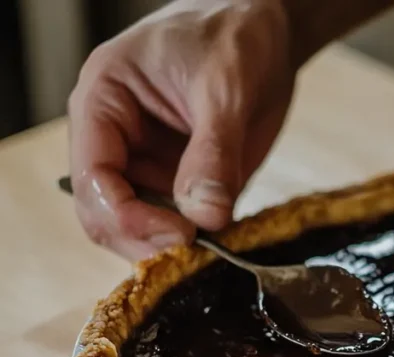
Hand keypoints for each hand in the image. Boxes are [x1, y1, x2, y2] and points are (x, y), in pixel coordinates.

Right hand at [68, 0, 294, 259]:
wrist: (265, 31)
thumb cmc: (232, 36)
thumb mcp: (225, 89)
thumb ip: (214, 154)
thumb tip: (205, 217)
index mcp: (103, 103)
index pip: (93, 177)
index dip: (128, 217)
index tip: (179, 235)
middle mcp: (116, 140)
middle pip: (104, 213)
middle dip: (143, 241)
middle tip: (196, 253)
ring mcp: (147, 164)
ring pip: (137, 227)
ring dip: (169, 248)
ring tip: (213, 250)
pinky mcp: (181, 181)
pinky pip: (178, 223)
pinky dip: (197, 240)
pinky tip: (223, 242)